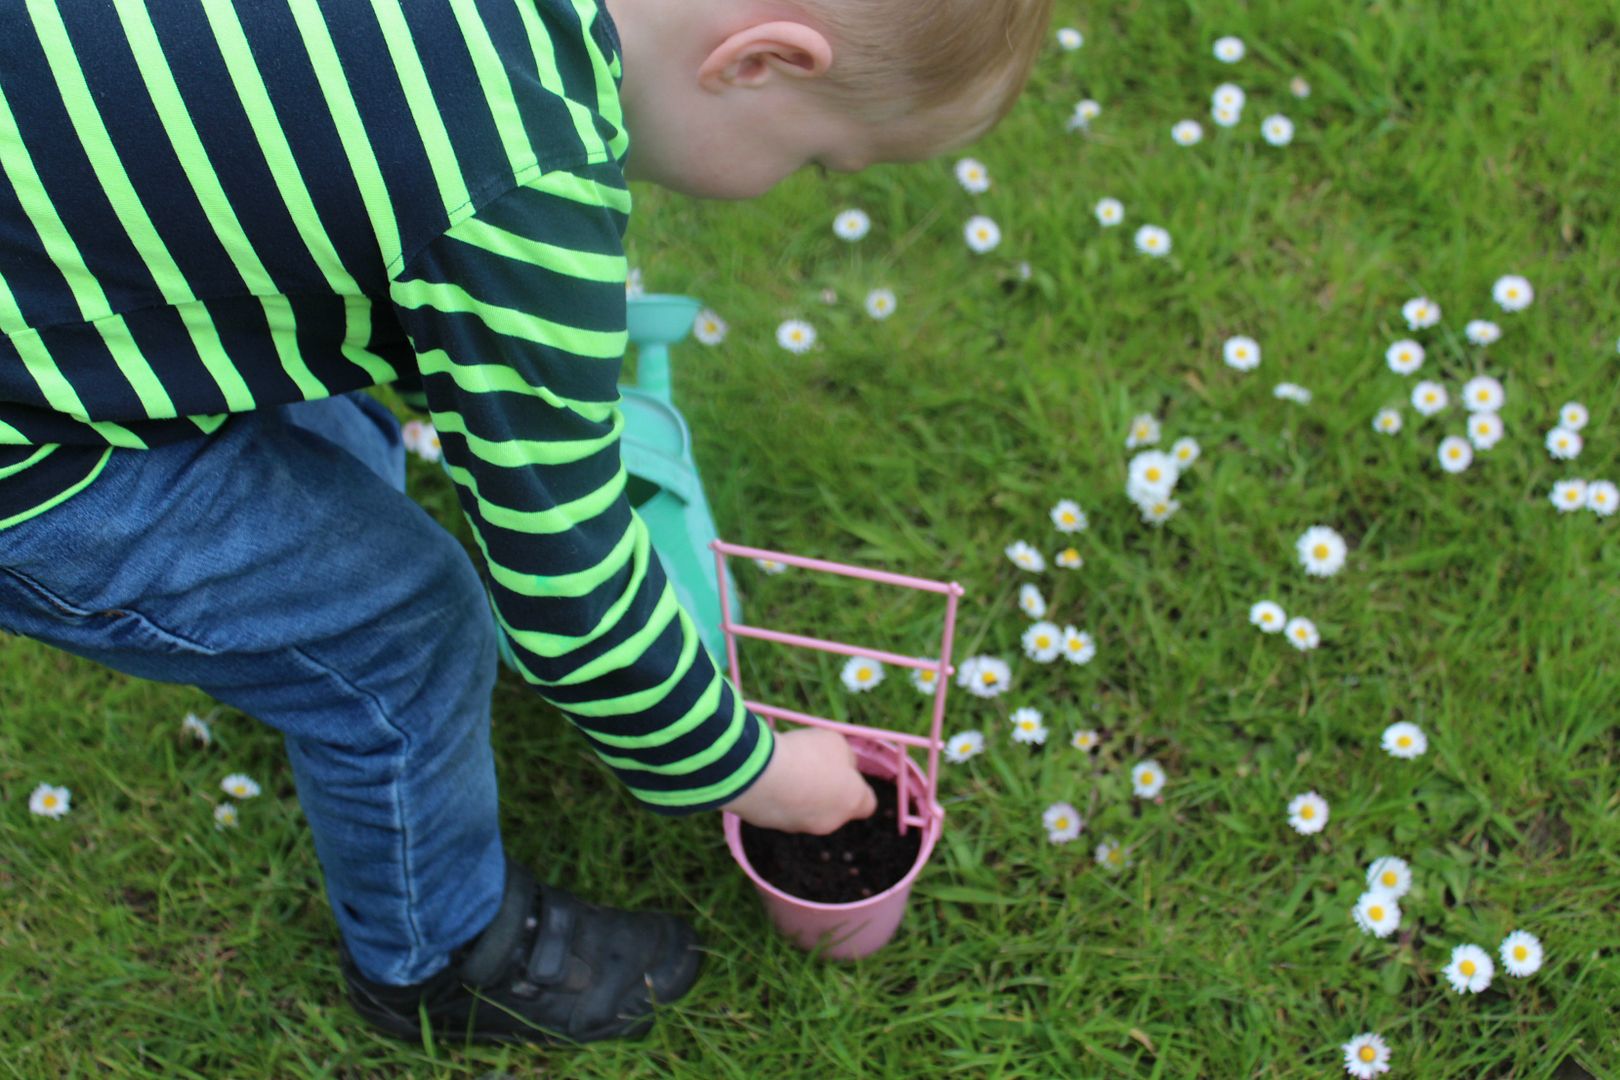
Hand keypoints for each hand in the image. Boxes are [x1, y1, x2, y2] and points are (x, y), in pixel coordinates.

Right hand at [719, 727, 877, 834]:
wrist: (761, 775)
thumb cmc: (807, 755)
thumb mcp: (836, 743)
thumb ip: (845, 757)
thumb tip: (842, 766)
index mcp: (853, 800)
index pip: (867, 804)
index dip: (857, 789)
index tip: (845, 773)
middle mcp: (831, 821)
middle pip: (834, 806)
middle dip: (825, 790)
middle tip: (810, 766)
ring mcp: (801, 826)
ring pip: (806, 810)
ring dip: (799, 794)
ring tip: (785, 769)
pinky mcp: (773, 826)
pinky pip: (780, 810)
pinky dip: (777, 797)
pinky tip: (768, 778)